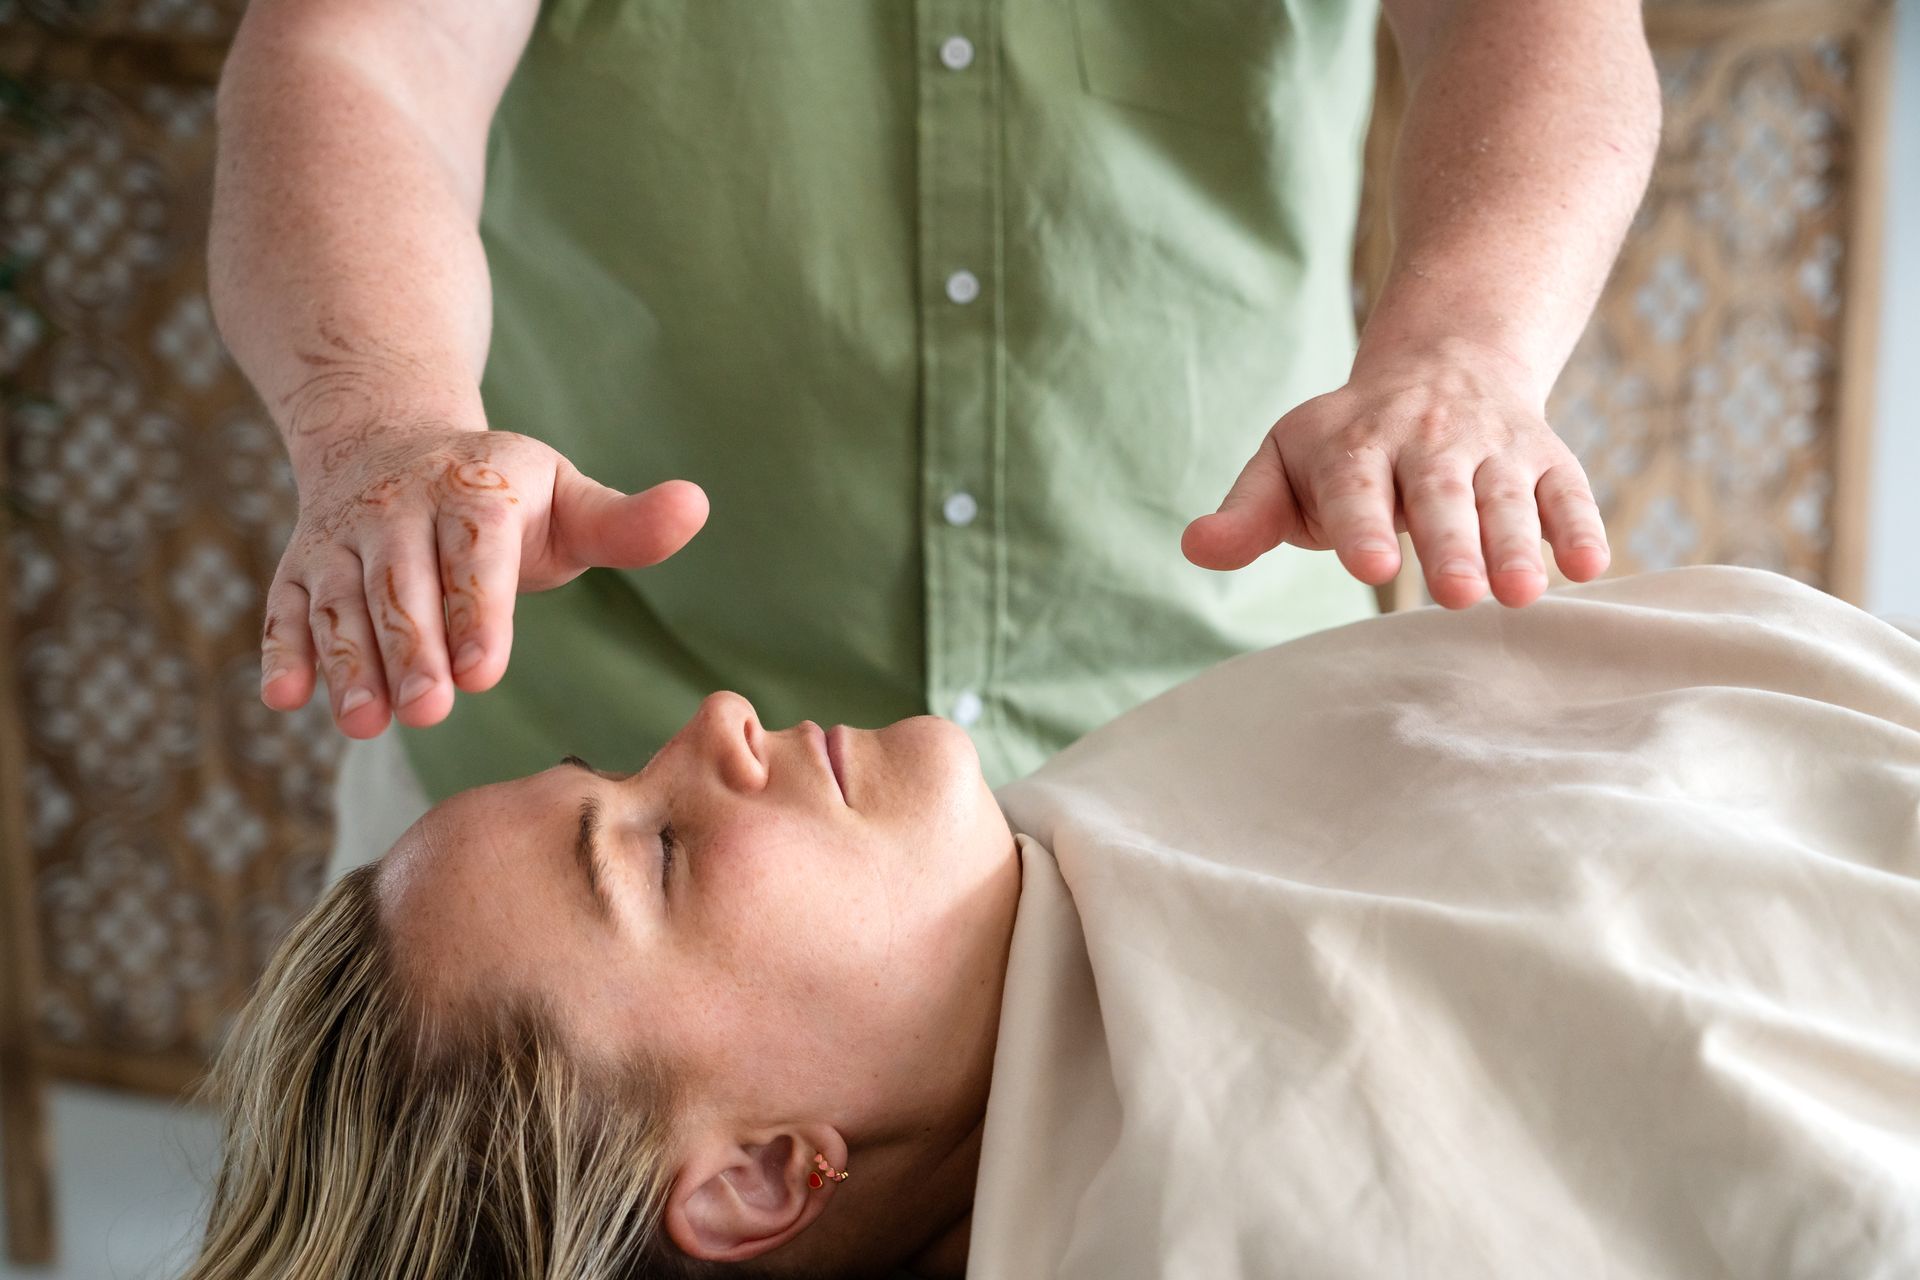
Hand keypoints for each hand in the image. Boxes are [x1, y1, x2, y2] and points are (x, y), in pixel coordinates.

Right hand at [260, 425, 707, 736]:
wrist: (390, 444)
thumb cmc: (505, 496)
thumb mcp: (567, 500)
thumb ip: (626, 523)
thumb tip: (697, 506)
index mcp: (474, 489)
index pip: (476, 549)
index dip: (478, 608)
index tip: (486, 672)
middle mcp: (398, 509)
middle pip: (403, 583)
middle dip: (413, 650)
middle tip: (429, 711)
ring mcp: (343, 539)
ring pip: (342, 602)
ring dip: (349, 662)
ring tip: (363, 722)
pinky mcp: (300, 569)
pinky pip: (286, 608)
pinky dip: (282, 650)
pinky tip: (287, 697)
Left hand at [1181, 346, 1609, 608]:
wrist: (1443, 359)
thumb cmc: (1347, 440)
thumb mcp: (1286, 461)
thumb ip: (1248, 513)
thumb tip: (1196, 549)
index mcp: (1355, 444)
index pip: (1355, 487)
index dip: (1362, 525)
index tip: (1370, 566)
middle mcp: (1429, 441)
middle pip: (1439, 495)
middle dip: (1450, 542)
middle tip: (1457, 595)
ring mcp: (1492, 449)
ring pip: (1507, 497)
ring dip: (1516, 544)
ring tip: (1519, 594)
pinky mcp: (1545, 458)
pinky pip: (1568, 490)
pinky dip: (1580, 525)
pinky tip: (1589, 567)